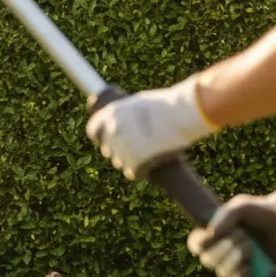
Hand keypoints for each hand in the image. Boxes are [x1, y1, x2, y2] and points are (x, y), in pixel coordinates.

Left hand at [85, 76, 217, 179]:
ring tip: (147, 153)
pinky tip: (149, 165)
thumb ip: (125, 115)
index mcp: (110, 114)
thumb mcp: (138, 103)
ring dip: (129, 160)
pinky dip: (140, 171)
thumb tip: (120, 124)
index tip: (108, 139)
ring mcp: (122, 148)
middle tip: (135, 147)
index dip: (101, 137)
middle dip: (118, 149)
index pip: (93, 131)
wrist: (182, 113)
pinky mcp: (135, 163)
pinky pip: (131, 173)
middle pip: (106, 149)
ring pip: (118, 162)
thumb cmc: (166, 105)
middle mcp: (112, 131)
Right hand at [187, 181, 275, 276]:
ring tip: (252, 246)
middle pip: (207, 260)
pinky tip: (248, 267)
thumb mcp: (241, 207)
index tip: (211, 237)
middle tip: (243, 235)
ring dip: (237, 257)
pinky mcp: (248, 275)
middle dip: (226, 247)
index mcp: (212, 234)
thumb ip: (224, 217)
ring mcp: (233, 264)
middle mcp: (219, 251)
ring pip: (221, 272)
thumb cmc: (261, 211)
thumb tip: (210, 235)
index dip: (199, 244)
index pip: (194, 244)